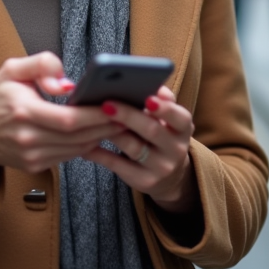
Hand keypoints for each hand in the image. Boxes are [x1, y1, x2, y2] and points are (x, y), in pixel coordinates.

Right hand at [0, 52, 125, 181]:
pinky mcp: (36, 165)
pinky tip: (101, 133)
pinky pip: (69, 156)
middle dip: (107, 126)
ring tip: (121, 122)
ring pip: (77, 149)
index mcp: (23, 112)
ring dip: (101, 137)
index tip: (116, 105)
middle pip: (78, 137)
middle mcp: (28, 138)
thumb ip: (42, 65)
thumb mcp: (12, 69)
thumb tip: (67, 84)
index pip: (69, 119)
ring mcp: (32, 156)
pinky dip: (87, 145)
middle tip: (129, 114)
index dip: (96, 115)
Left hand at [83, 86, 198, 213]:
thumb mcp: (170, 120)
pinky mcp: (144, 181)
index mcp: (183, 129)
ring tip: (93, 120)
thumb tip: (155, 87)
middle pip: (152, 131)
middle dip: (128, 116)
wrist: (170, 175)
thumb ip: (163, 101)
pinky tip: (85, 144)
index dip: (165, 108)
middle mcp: (176, 149)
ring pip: (133, 148)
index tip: (148, 98)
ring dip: (112, 132)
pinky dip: (100, 154)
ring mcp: (161, 168)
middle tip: (106, 104)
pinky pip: (118, 166)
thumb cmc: (163, 135)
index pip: (179, 118)